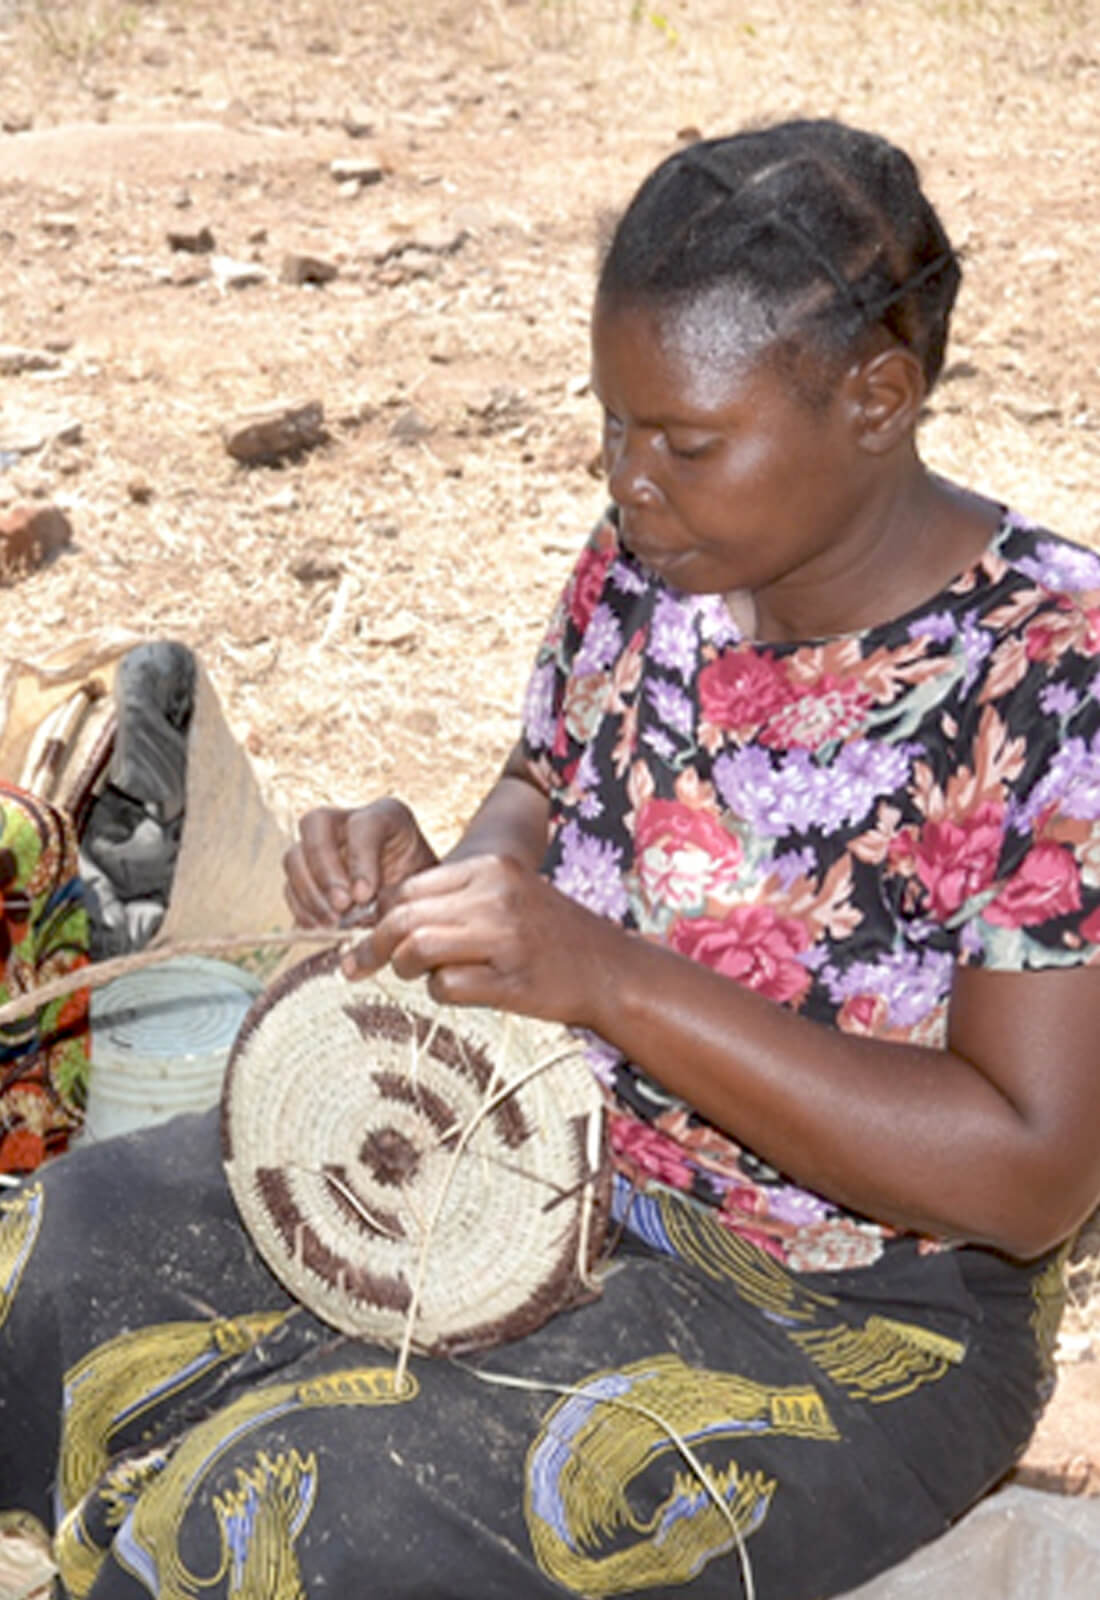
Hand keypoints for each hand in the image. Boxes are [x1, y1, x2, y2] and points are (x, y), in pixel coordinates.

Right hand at [283, 798, 437, 928]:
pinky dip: (300, 906)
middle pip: (315, 824)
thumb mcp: (424, 887)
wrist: (417, 905)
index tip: (365, 896)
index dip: (360, 859)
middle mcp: (348, 820)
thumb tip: (364, 908)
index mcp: (387, 815)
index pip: (363, 824)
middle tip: (341, 907)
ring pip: (295, 855)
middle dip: (324, 869)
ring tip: (331, 922)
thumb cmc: (425, 892)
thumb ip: (400, 892)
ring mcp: (323, 845)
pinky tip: (318, 926)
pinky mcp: (307, 873)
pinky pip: (289, 885)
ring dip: (308, 892)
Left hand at [362, 851, 613, 1025]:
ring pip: (416, 949)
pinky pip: (444, 987)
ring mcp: (503, 938)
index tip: (369, 937)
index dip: (380, 915)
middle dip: (372, 946)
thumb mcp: (507, 896)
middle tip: (358, 966)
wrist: (611, 970)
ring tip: (415, 975)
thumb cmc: (549, 935)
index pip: (408, 887)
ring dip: (403, 968)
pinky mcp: (508, 980)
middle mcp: (495, 896)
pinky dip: (440, 993)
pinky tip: (462, 990)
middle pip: (403, 917)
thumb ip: (454, 899)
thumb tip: (382, 918)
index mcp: (491, 868)